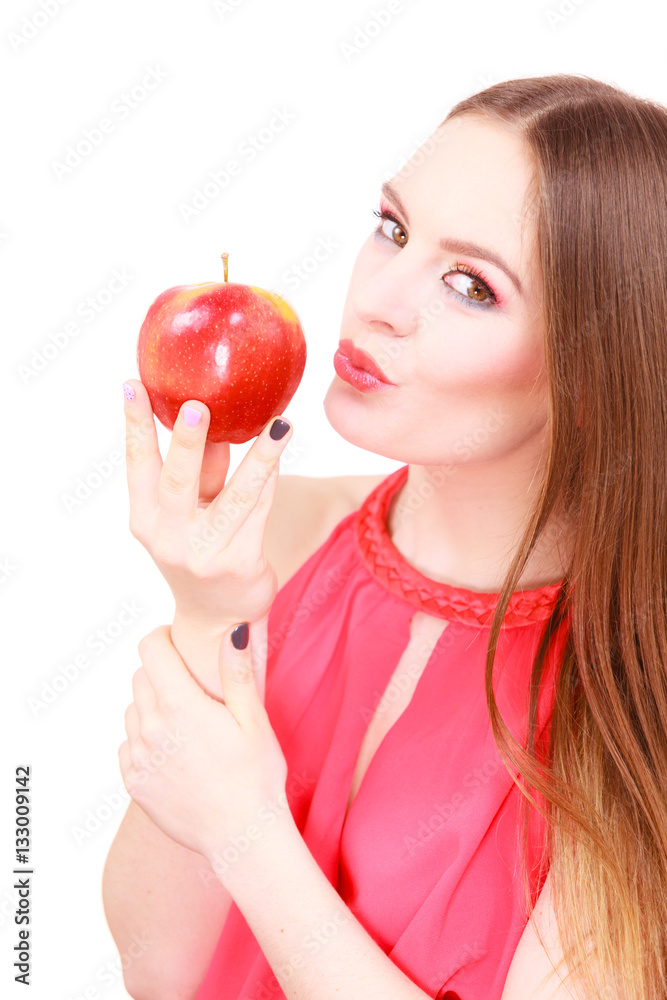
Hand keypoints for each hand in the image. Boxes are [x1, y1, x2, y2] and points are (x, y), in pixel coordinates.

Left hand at [118, 621, 288, 865]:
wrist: (242, 837)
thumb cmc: (257, 776)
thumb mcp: (255, 719)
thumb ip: (237, 672)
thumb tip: (232, 630)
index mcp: (181, 705)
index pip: (151, 648)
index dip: (165, 638)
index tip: (181, 645)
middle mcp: (151, 728)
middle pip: (141, 676)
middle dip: (163, 673)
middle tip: (195, 690)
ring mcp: (139, 757)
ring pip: (133, 710)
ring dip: (153, 706)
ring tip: (189, 725)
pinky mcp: (134, 782)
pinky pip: (129, 744)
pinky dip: (146, 740)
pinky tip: (177, 752)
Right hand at [122, 379, 293, 632]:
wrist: (219, 615)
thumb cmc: (201, 547)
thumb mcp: (189, 512)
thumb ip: (200, 472)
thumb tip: (218, 415)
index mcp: (146, 519)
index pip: (137, 465)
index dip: (135, 425)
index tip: (132, 384)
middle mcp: (170, 537)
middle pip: (178, 482)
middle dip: (188, 443)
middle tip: (197, 407)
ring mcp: (205, 553)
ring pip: (236, 496)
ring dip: (260, 457)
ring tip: (279, 424)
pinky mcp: (241, 563)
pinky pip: (261, 510)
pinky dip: (272, 477)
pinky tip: (282, 447)